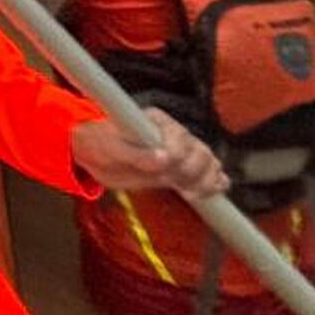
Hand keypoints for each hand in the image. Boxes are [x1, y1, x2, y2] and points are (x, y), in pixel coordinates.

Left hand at [71, 109, 227, 199]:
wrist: (99, 154)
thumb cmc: (103, 146)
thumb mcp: (112, 148)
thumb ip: (136, 154)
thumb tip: (163, 159)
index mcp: (157, 121)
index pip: (179, 135)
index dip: (178, 154)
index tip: (167, 169)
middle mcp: (174, 133)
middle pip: (200, 150)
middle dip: (193, 171)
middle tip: (180, 187)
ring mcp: (182, 149)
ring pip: (208, 161)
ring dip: (206, 179)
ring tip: (191, 193)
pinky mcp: (185, 167)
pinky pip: (210, 171)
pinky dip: (215, 182)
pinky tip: (210, 192)